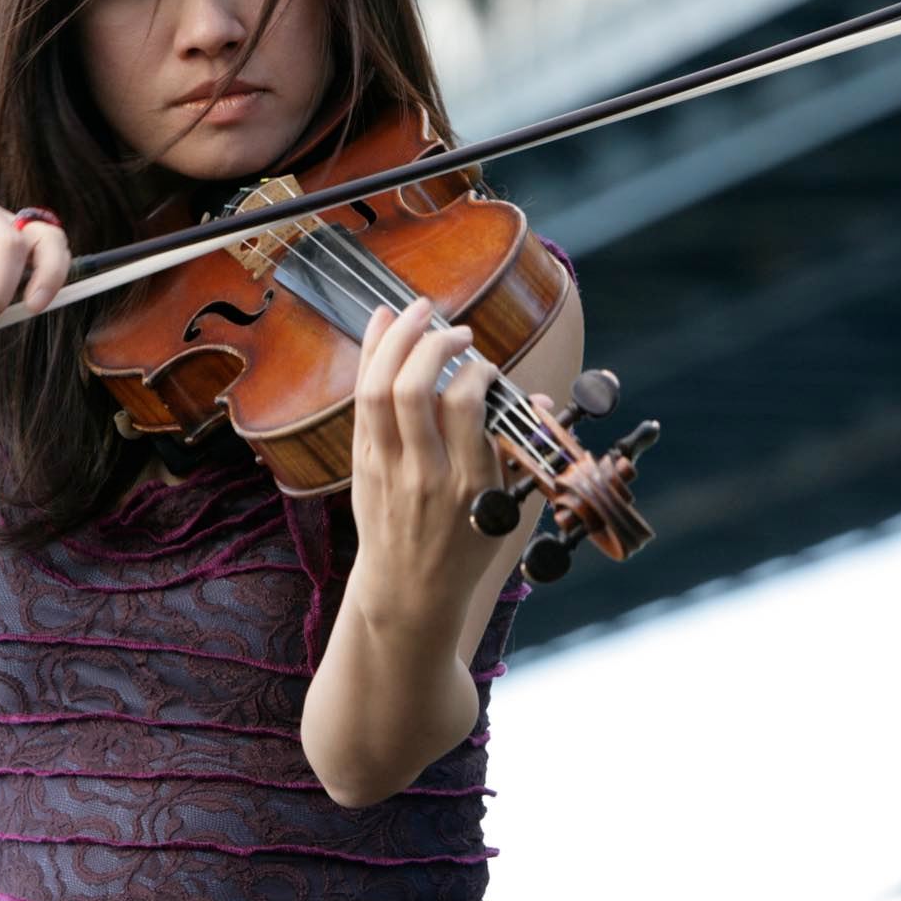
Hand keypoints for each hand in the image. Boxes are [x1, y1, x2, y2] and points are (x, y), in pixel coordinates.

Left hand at [346, 295, 509, 629]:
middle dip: (432, 343)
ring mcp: (386, 467)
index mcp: (467, 483)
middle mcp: (422, 473)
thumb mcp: (505, 506)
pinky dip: (370, 357)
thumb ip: (519, 450)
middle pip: (413, 390)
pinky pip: (360, 401)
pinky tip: (382, 326)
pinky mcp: (361, 463)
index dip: (476, 371)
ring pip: (377, 391)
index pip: (466, 406)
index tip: (485, 367)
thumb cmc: (465, 546)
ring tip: (416, 309)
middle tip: (456, 328)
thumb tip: (539, 401)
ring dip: (394, 340)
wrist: (409, 591)